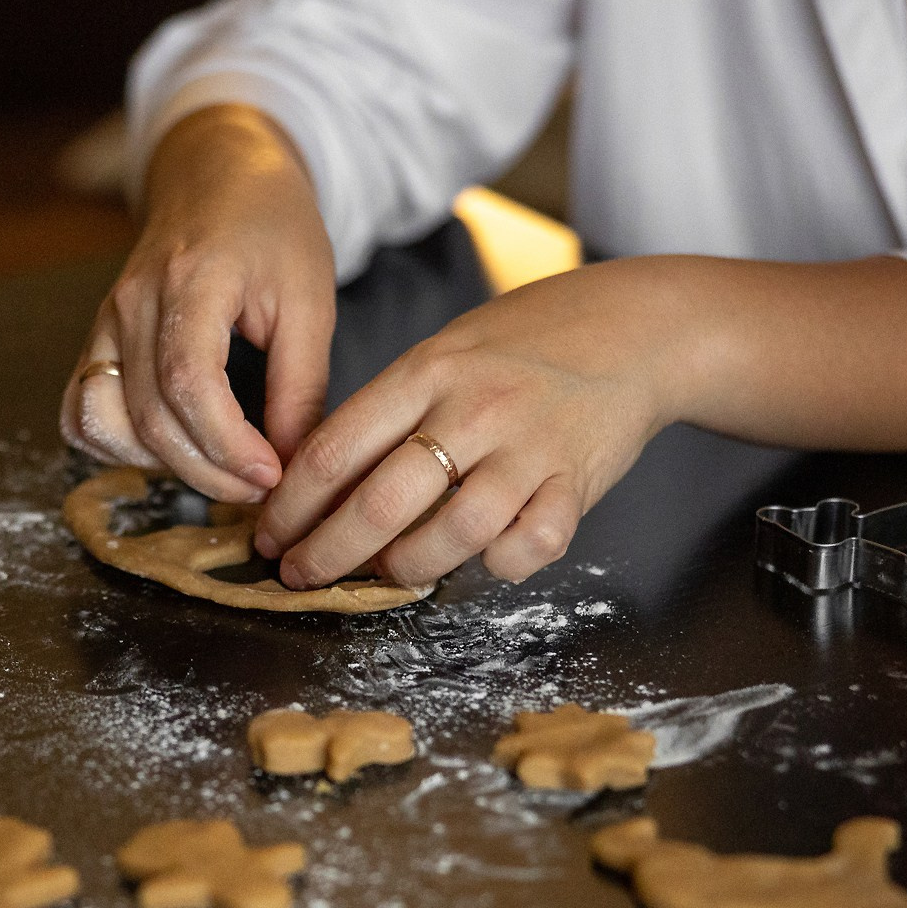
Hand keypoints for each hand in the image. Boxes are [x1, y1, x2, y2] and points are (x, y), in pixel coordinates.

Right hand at [60, 103, 337, 503]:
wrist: (220, 175)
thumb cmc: (273, 227)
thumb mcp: (310, 298)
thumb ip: (301, 385)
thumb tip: (294, 463)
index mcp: (191, 278)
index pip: (189, 382)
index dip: (227, 444)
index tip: (271, 474)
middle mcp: (133, 301)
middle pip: (151, 417)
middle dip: (210, 470)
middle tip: (262, 488)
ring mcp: (106, 321)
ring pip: (109, 422)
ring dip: (164, 465)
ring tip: (220, 468)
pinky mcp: (98, 339)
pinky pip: (84, 411)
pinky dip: (120, 446)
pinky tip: (173, 447)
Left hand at [255, 260, 684, 586]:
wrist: (637, 329)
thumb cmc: (525, 345)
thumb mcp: (445, 353)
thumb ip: (391, 411)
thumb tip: (318, 482)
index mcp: (427, 372)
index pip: (335, 450)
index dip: (291, 507)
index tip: (270, 537)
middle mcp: (474, 409)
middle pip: (379, 504)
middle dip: (326, 555)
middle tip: (300, 578)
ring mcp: (528, 448)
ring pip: (450, 535)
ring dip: (406, 568)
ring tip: (388, 572)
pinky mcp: (577, 484)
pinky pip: (528, 547)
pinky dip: (499, 564)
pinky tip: (484, 555)